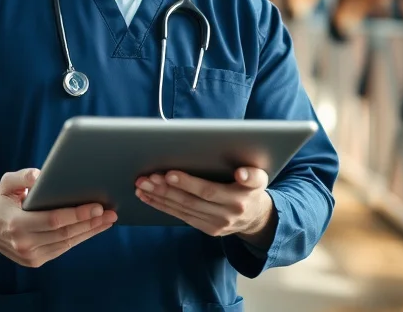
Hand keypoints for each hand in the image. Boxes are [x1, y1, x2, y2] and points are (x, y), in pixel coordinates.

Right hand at [0, 168, 117, 267]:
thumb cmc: (0, 202)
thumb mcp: (6, 183)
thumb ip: (22, 176)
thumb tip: (40, 175)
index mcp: (15, 224)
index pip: (53, 220)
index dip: (77, 214)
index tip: (97, 205)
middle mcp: (23, 243)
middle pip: (65, 234)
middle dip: (90, 222)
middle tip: (110, 212)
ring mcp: (30, 256)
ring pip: (67, 243)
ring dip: (90, 231)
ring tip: (108, 219)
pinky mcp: (36, 261)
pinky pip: (63, 248)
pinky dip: (80, 238)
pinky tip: (93, 228)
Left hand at [134, 167, 274, 242]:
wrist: (257, 218)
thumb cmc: (251, 189)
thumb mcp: (259, 178)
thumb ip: (251, 174)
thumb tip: (240, 172)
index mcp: (241, 196)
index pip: (212, 190)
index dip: (190, 183)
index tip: (170, 174)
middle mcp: (229, 212)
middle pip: (191, 199)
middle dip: (166, 187)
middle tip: (147, 177)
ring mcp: (217, 223)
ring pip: (184, 208)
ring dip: (160, 196)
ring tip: (143, 185)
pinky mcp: (208, 229)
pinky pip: (182, 216)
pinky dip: (163, 205)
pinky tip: (148, 197)